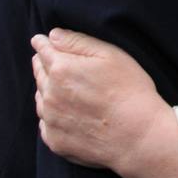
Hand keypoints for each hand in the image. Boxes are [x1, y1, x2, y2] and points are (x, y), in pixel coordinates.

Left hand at [31, 28, 171, 177]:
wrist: (139, 136)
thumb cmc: (130, 91)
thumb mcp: (110, 55)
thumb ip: (77, 42)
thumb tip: (52, 35)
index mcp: (61, 69)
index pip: (43, 50)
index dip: (42, 43)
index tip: (40, 41)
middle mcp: (50, 95)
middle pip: (39, 73)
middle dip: (44, 65)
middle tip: (52, 63)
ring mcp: (51, 120)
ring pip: (40, 98)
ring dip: (47, 91)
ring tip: (65, 90)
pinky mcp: (55, 142)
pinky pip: (45, 123)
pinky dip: (52, 116)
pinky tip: (67, 114)